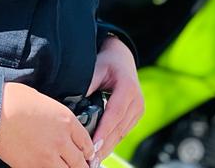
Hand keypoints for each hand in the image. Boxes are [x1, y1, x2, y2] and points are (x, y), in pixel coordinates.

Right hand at [0, 82, 94, 167]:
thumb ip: (58, 118)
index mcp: (67, 120)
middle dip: (83, 166)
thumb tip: (61, 127)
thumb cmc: (16, 100)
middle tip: (84, 167)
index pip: (87, 142)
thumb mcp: (46, 102)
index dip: (89, 151)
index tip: (88, 155)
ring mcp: (48, 156)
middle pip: (81, 161)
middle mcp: (62, 140)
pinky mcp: (33, 167)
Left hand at [86, 36, 143, 163]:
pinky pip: (122, 132)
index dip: (103, 131)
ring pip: (121, 134)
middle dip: (103, 146)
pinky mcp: (136, 115)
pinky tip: (100, 151)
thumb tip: (75, 104)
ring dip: (107, 147)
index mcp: (128, 88)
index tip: (92, 146)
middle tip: (89, 160)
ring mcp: (138, 109)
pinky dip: (111, 142)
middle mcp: (137, 101)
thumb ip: (88, 85)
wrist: (123, 58)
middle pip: (118, 128)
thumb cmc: (108, 62)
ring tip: (92, 160)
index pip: (114, 114)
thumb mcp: (97, 69)